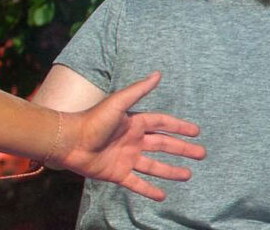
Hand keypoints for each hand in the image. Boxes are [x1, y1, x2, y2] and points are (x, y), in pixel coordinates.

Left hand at [54, 72, 205, 200]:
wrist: (68, 141)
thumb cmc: (92, 120)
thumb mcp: (118, 103)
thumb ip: (138, 90)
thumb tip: (158, 74)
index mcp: (133, 123)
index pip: (161, 124)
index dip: (178, 127)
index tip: (196, 131)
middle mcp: (131, 141)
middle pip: (162, 145)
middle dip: (182, 149)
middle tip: (202, 154)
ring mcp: (125, 158)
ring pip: (153, 166)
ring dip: (170, 171)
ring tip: (188, 175)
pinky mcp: (116, 173)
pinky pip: (136, 183)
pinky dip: (149, 190)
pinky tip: (163, 196)